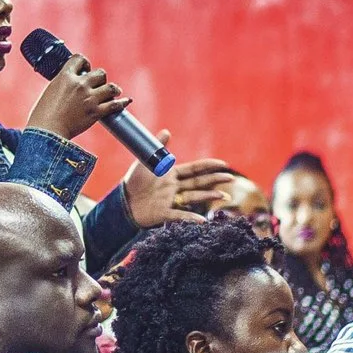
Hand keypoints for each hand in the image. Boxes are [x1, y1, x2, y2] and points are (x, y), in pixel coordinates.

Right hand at [21, 53, 126, 141]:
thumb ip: (62, 83)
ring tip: (113, 92)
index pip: (80, 59)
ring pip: (111, 87)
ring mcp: (89, 98)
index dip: (85, 63)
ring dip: (113, 89)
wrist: (47, 131)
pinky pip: (115, 105)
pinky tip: (125, 101)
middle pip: (100, 73)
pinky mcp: (96, 112)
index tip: (86, 69)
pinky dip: (122, 103)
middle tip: (97, 85)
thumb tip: (69, 82)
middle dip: (100, 78)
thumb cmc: (43, 114)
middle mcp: (79, 84)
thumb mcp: (50, 90)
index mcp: (65, 76)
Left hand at [121, 134, 236, 229]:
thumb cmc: (133, 181)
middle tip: (231, 178)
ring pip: (194, 197)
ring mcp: (172, 201)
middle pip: (199, 183)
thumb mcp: (145, 161)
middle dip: (215, 180)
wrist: (122, 201)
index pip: (194, 169)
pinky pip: (179, 215)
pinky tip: (202, 221)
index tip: (223, 164)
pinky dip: (190, 218)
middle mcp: (175, 187)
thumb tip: (167, 131)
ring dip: (208, 196)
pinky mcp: (164, 213)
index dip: (209, 166)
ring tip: (224, 197)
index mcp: (172, 174)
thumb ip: (157, 148)